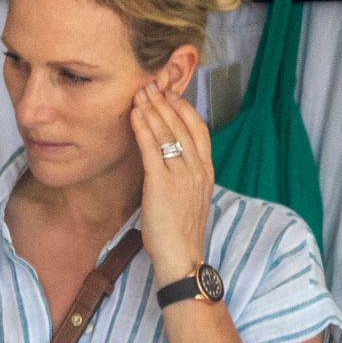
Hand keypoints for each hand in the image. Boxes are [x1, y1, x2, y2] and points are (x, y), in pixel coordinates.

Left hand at [129, 82, 215, 284]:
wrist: (182, 257)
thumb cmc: (181, 232)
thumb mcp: (191, 198)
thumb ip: (185, 176)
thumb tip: (170, 161)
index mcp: (207, 171)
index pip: (199, 129)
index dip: (184, 109)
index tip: (170, 96)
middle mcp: (197, 168)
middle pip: (182, 125)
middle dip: (164, 102)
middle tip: (150, 85)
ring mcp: (181, 175)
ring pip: (166, 132)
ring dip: (152, 109)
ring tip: (139, 93)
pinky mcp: (162, 183)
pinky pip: (151, 148)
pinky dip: (142, 128)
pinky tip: (134, 115)